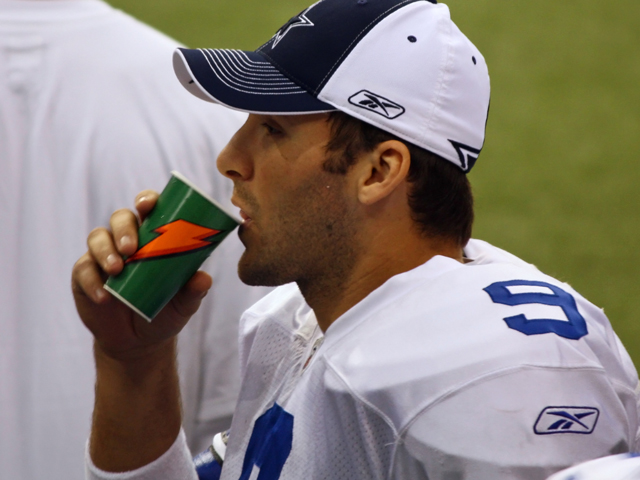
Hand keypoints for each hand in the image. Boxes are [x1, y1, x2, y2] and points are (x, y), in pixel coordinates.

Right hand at [72, 190, 211, 360]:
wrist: (139, 342)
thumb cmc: (165, 312)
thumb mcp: (184, 303)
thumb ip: (194, 291)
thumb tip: (204, 278)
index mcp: (152, 238)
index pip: (147, 209)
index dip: (146, 200)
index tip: (148, 204)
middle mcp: (125, 241)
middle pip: (120, 218)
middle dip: (124, 228)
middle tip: (132, 249)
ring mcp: (103, 257)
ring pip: (97, 238)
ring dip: (105, 251)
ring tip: (117, 270)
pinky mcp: (84, 277)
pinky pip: (83, 270)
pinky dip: (92, 281)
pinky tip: (103, 296)